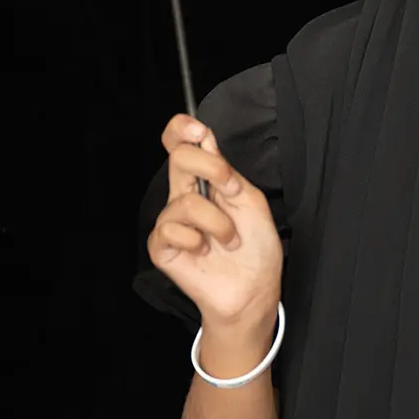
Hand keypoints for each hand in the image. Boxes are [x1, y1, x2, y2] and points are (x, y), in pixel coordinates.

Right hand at [146, 116, 282, 331]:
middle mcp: (185, 197)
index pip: (181, 145)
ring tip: (230, 240)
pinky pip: (172, 230)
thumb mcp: (251, 202)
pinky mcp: (162, 247)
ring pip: (186, 203)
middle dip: (211, 167)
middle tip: (233, 189)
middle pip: (179, 159)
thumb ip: (229, 173)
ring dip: (219, 223)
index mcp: (206, 183)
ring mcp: (172, 222)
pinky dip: (197, 240)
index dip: (182, 130)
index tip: (199, 130)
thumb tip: (207, 139)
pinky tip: (206, 251)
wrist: (255, 289)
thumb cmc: (256, 248)